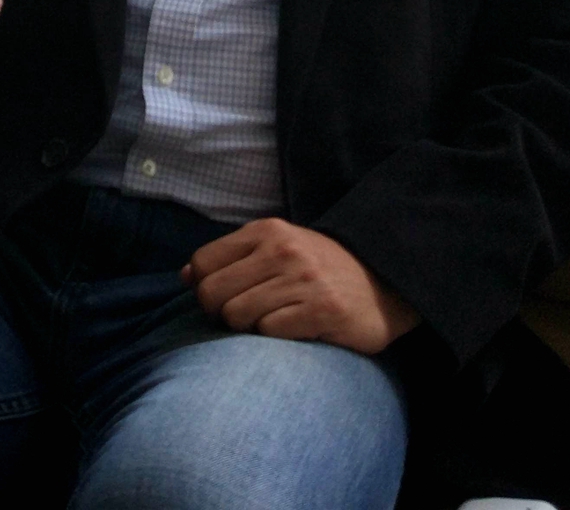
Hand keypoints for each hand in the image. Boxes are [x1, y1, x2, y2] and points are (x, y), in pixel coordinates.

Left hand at [181, 218, 419, 354]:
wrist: (384, 283)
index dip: (204, 287)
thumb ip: (231, 259)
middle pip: (211, 293)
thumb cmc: (319, 270)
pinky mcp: (321, 311)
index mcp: (266, 231)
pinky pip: (269, 332)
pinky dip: (275, 338)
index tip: (225, 298)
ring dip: (249, 328)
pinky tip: (295, 329)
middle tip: (245, 317)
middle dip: (219, 313)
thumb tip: (185, 276)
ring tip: (274, 321)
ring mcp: (302, 280)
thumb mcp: (276, 249)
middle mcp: (282, 250)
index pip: (202, 263)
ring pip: (237, 315)